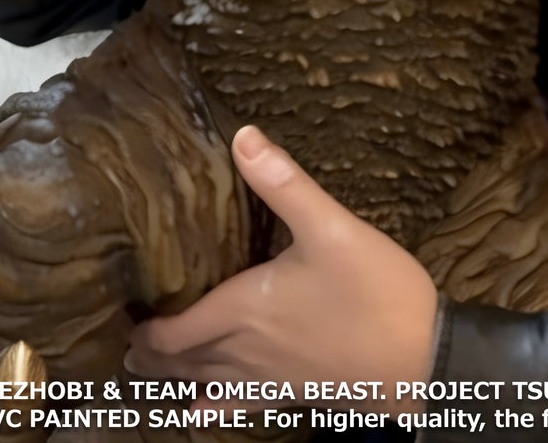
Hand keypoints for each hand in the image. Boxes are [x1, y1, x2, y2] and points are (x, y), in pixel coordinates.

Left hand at [126, 125, 438, 414]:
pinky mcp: (292, 395)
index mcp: (244, 310)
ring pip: (204, 387)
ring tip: (147, 373)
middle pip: (182, 363)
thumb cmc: (375, 292)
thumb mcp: (332, 227)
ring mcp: (268, 380)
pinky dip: (210, 409)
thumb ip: (284, 183)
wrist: (421, 361)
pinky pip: (237, 409)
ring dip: (173, 380)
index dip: (147, 330)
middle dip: (151, 355)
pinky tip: (201, 411)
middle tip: (128, 346)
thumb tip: (242, 136)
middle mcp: (245, 352)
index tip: (126, 318)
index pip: (175, 332)